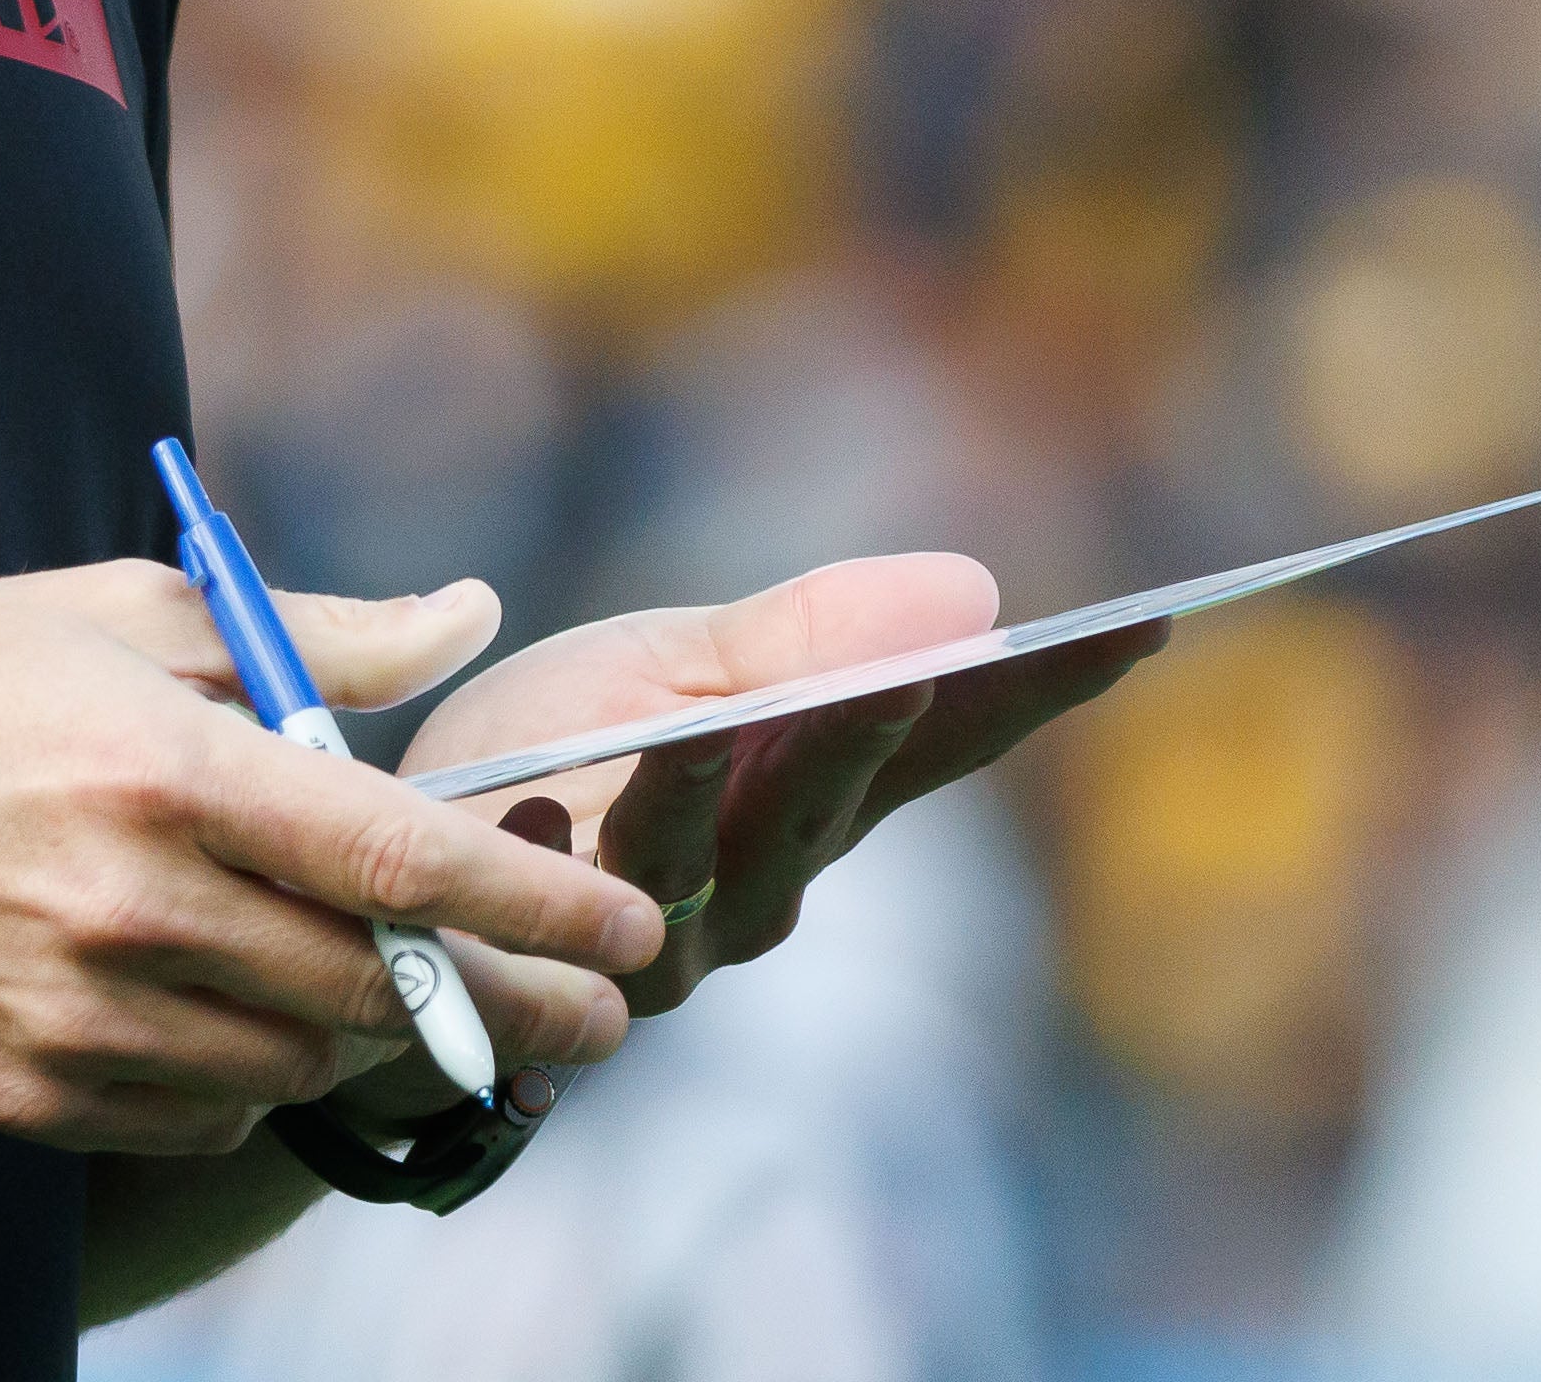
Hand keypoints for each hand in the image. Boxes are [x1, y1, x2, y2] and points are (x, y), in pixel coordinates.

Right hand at [0, 560, 670, 1159]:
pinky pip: (200, 1119)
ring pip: (296, 1066)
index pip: (397, 857)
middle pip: (373, 988)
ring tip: (394, 996)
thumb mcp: (127, 614)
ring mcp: (73, 1014)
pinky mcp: (28, 1093)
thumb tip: (471, 615)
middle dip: (511, 1008)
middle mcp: (127, 902)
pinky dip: (248, 1080)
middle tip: (595, 1019)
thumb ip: (317, 634)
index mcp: (165, 765)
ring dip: (366, 1037)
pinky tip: (243, 1019)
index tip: (631, 935)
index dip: (536, 907)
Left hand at [391, 556, 1163, 1033]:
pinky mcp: (587, 952)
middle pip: (873, 781)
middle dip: (939, 713)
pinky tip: (633, 748)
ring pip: (761, 837)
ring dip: (812, 759)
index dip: (1044, 684)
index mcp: (806, 780)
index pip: (949, 727)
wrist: (393, 878)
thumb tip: (977, 589)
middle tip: (1009, 644)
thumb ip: (805, 639)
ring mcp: (687, 923)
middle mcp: (771, 866)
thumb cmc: (544, 759)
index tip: (1147, 623)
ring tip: (865, 684)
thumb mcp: (668, 665)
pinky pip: (615, 877)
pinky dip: (626, 810)